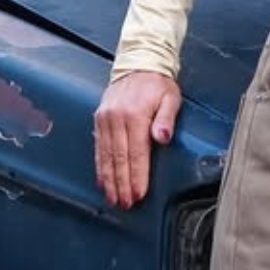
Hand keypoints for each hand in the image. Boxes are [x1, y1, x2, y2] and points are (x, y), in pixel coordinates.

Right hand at [94, 70, 179, 210]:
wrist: (138, 66)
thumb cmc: (158, 85)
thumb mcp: (170, 98)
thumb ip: (167, 118)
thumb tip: (163, 137)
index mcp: (135, 115)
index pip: (136, 153)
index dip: (137, 176)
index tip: (138, 194)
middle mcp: (116, 119)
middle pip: (118, 158)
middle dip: (122, 184)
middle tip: (125, 204)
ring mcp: (104, 120)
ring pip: (106, 156)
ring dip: (109, 180)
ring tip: (113, 198)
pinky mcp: (99, 121)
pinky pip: (99, 148)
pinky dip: (100, 166)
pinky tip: (102, 181)